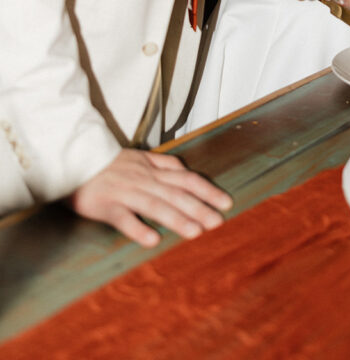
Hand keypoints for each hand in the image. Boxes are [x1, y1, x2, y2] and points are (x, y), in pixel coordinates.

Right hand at [66, 148, 231, 247]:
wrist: (74, 157)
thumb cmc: (108, 162)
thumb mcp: (140, 157)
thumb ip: (163, 164)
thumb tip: (186, 170)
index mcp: (153, 168)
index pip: (186, 179)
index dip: (207, 190)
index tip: (227, 203)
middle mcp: (144, 179)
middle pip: (176, 194)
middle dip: (199, 208)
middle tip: (218, 223)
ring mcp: (126, 191)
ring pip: (155, 205)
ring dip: (176, 218)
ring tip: (195, 233)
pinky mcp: (106, 205)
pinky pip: (123, 218)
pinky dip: (138, 228)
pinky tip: (152, 240)